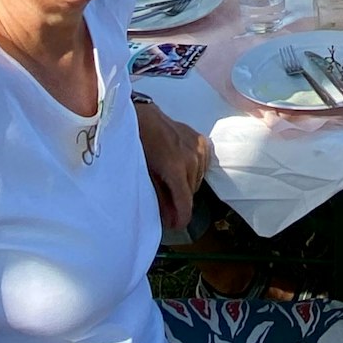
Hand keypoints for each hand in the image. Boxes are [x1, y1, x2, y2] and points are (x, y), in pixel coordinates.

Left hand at [135, 101, 210, 229]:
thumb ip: (159, 197)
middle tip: (166, 198)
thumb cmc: (139, 143)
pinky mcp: (203, 142)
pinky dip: (194, 169)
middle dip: (180, 199)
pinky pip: (203, 165)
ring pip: (197, 179)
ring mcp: (200, 148)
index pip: (186, 201)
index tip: (176, 225)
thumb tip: (169, 218)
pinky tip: (181, 166)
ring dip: (186, 183)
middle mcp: (192, 159)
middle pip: (191, 192)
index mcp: (175, 167)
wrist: (144, 116)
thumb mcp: (144, 173)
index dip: (182, 218)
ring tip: (171, 178)